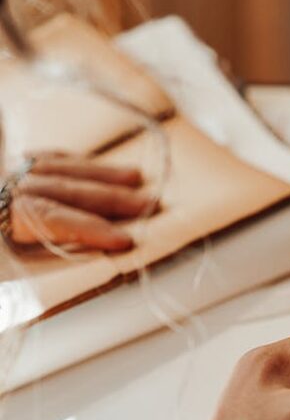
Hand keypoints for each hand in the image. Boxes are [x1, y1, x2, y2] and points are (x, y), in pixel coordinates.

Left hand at [9, 153, 157, 250]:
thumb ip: (30, 251)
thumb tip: (62, 260)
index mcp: (1, 215)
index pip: (51, 218)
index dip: (89, 228)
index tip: (124, 240)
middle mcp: (3, 191)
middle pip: (63, 189)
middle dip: (108, 197)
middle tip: (146, 204)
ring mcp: (3, 176)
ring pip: (58, 169)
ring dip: (100, 174)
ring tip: (134, 176)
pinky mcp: (2, 171)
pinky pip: (41, 160)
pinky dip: (71, 162)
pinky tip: (90, 164)